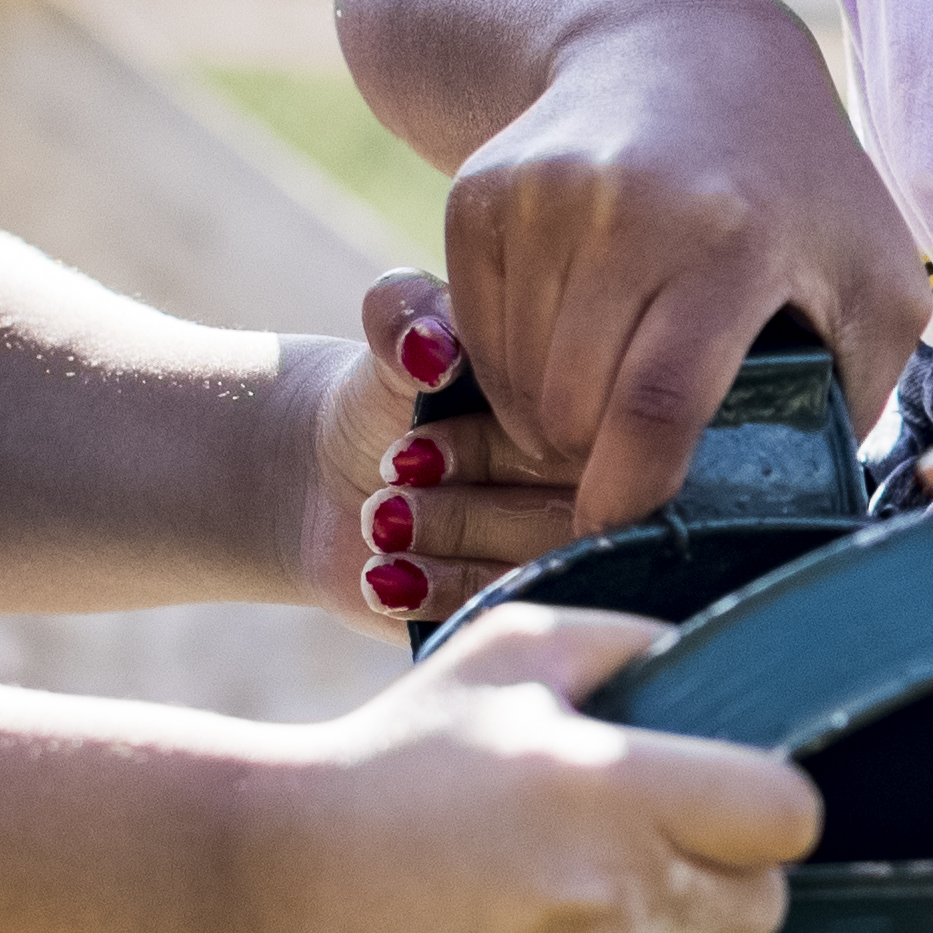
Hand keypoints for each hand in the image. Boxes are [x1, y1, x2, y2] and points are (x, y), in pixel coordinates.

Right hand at [222, 604, 815, 932]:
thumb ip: (633, 643)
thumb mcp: (508, 656)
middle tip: (631, 858)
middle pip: (762, 908)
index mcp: (609, 786)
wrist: (264, 886)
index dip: (761, 811)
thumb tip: (736, 662)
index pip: (788, 818)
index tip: (718, 808)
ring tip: (578, 915)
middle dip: (714, 879)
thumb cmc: (397, 759)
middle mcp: (606, 895)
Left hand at [317, 275, 583, 623]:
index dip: (500, 444)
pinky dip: (439, 594)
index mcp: (595, 409)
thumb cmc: (385, 398)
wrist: (331, 478)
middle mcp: (600, 485)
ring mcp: (572, 556)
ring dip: (450, 541)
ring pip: (540, 568)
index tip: (415, 445)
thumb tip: (432, 345)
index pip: (581, 438)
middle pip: (570, 512)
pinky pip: (509, 614)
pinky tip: (384, 576)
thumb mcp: (392, 341)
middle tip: (391, 487)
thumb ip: (407, 318)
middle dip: (470, 505)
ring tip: (379, 522)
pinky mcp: (530, 610)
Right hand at [433, 0, 917, 534]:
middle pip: (572, 405)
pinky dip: (511, 369)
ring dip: (549, 422)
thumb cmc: (797, 186)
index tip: (622, 537)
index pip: (658, 403)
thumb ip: (857, 397)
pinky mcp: (483, 192)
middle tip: (627, 464)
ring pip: (513, 380)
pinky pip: (475, 334)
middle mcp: (628, 206)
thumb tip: (804, 515)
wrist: (678, 46)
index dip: (630, 495)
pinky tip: (569, 346)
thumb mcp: (871, 278)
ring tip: (605, 402)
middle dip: (589, 463)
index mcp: (733, 238)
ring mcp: (543, 194)